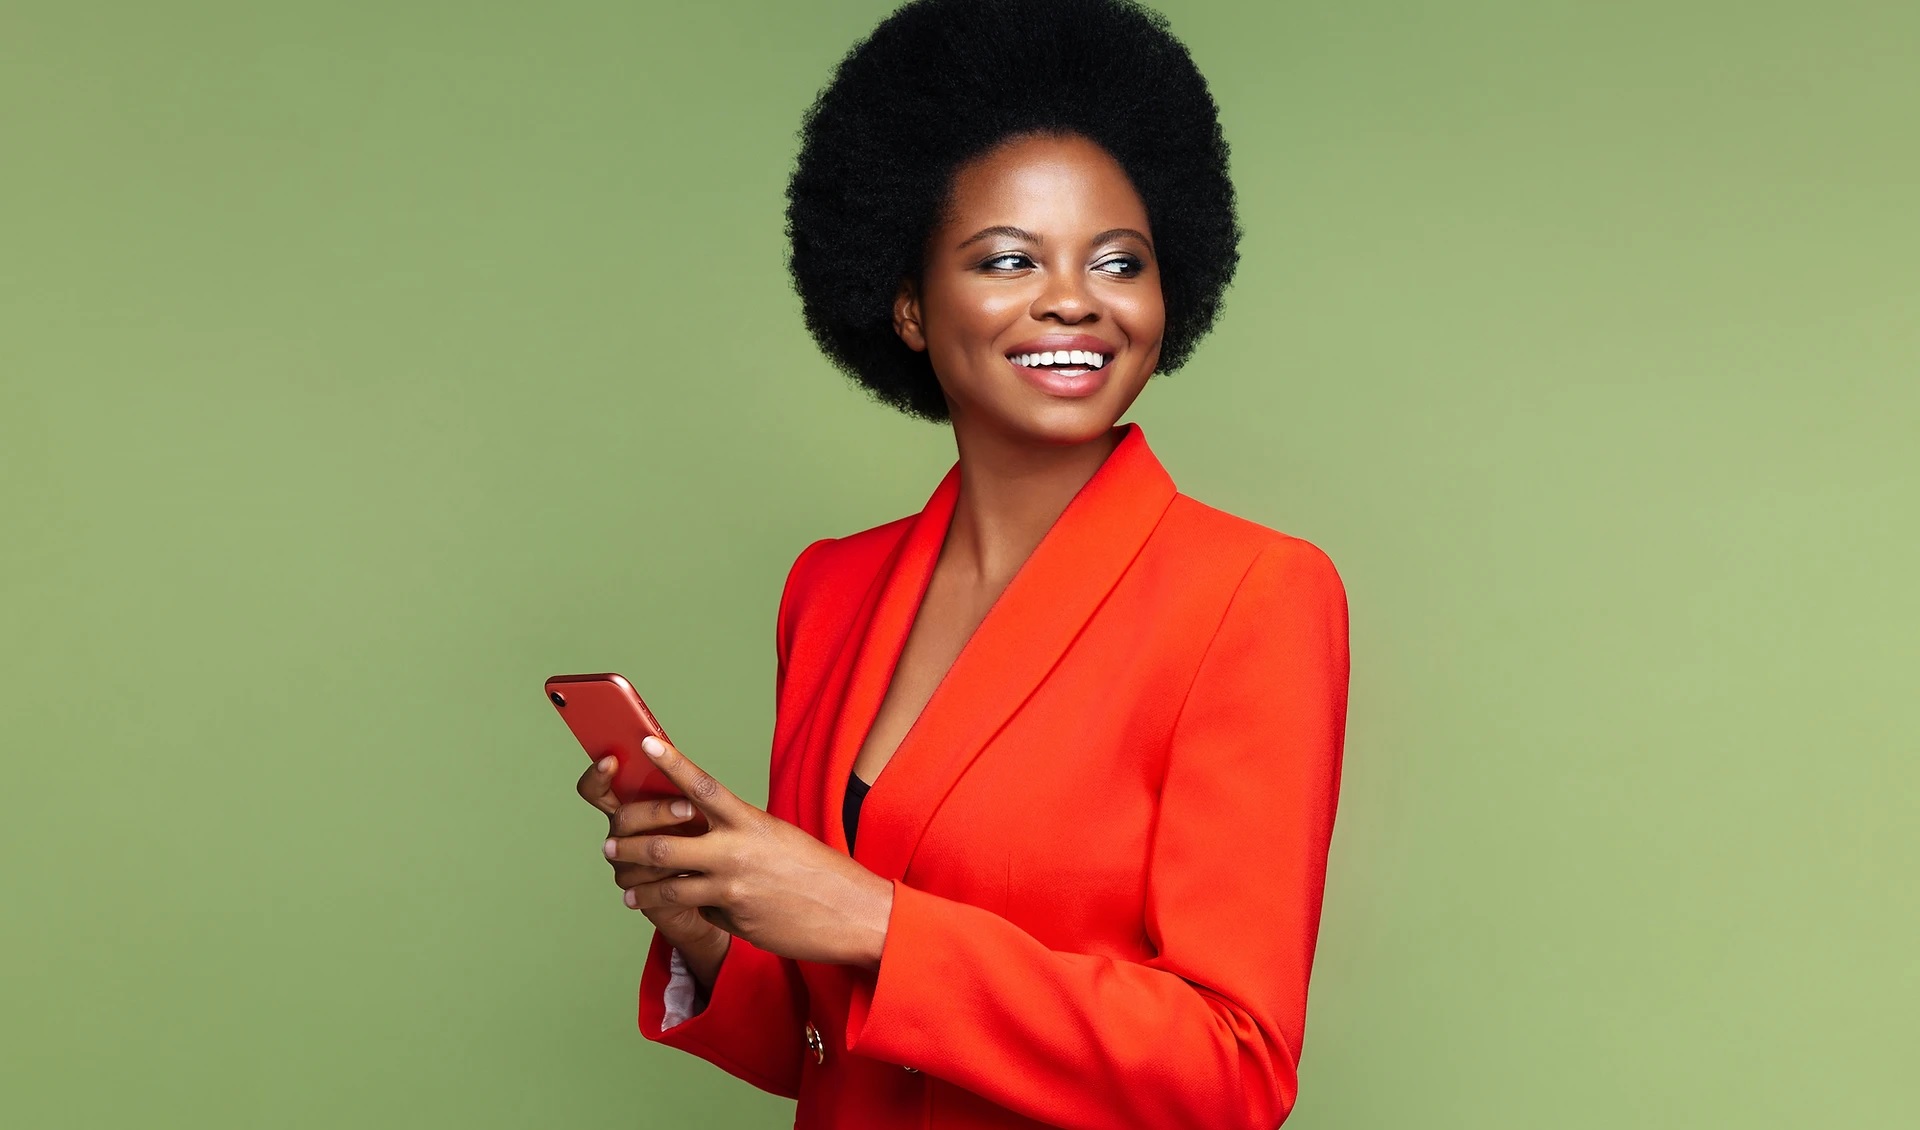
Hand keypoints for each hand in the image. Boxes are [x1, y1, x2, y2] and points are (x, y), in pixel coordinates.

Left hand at [605, 735, 894, 969]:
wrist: (853, 914)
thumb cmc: (818, 873)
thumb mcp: (779, 840)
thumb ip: (739, 836)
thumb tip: (703, 841)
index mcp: (751, 821)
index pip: (702, 786)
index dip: (671, 763)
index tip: (646, 742)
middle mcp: (737, 851)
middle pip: (662, 842)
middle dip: (627, 845)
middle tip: (609, 845)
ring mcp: (732, 887)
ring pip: (668, 885)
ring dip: (641, 888)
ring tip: (626, 890)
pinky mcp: (734, 918)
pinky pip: (698, 910)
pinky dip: (689, 908)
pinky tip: (684, 910)